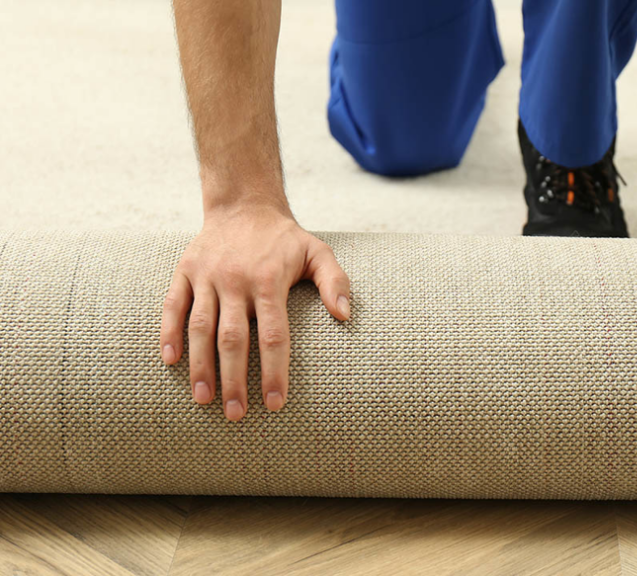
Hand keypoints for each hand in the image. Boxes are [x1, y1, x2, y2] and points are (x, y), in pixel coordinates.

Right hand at [159, 205, 350, 419]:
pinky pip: (173, 305)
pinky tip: (170, 361)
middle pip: (233, 339)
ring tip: (203, 399)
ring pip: (200, 327)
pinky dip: (168, 333)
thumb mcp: (318, 252)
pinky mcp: (185, 270)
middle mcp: (236, 280)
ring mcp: (207, 276)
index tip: (275, 403)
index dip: (273, 371)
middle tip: (236, 414)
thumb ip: (335, 282)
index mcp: (269, 281)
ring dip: (200, 365)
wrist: (244, 203)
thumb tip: (345, 316)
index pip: (273, 336)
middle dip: (233, 380)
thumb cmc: (285, 238)